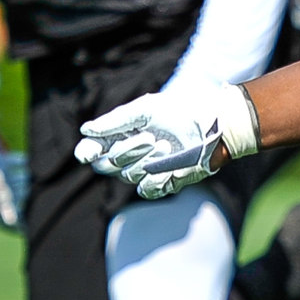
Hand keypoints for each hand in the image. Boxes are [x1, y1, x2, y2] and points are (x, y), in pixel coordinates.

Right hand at [76, 75, 259, 199]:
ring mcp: (146, 170)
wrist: (213, 125)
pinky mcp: (164, 183)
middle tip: (150, 137)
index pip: (93, 149)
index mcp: (121, 134)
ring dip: (146, 161)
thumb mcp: (146, 109)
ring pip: (128, 176)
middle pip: (107, 165)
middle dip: (127, 151)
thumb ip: (115, 121)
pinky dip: (155, 180)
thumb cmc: (180, 111)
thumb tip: (86, 131)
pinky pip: (146, 190)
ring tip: (167, 146)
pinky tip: (169, 168)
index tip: (90, 151)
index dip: (87, 152)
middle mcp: (129, 154)